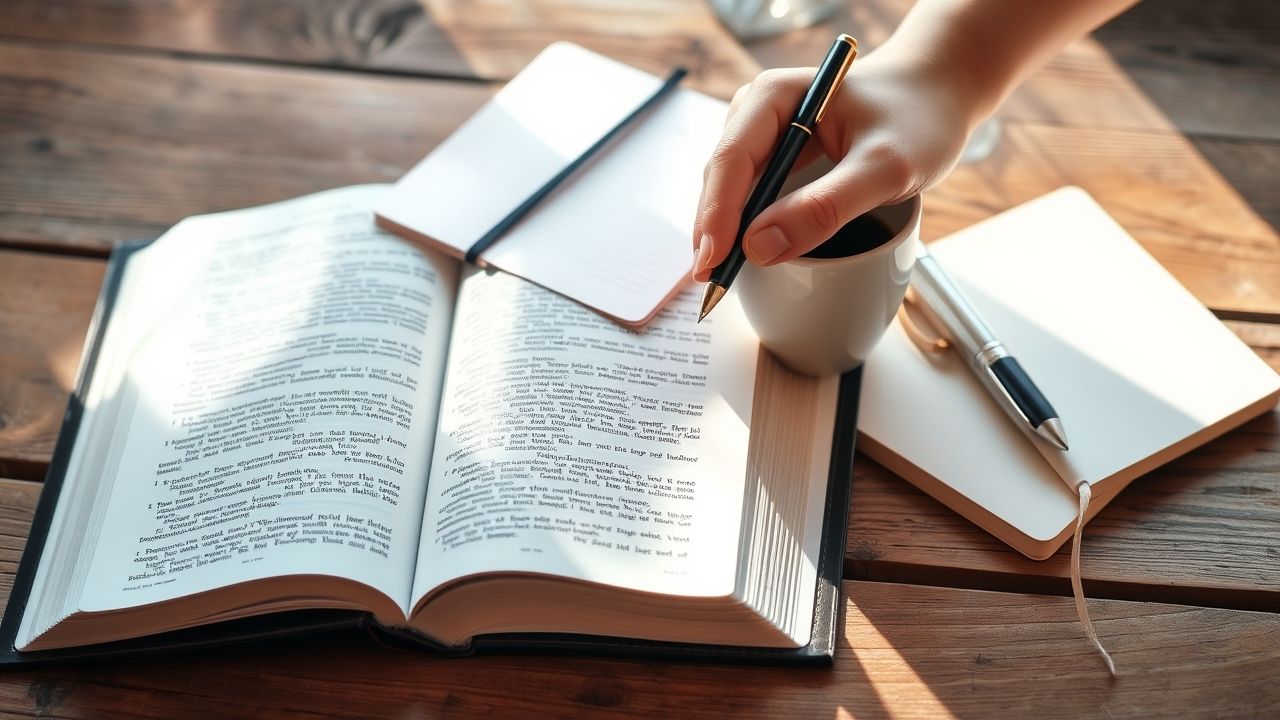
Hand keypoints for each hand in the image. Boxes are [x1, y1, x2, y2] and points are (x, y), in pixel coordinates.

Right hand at [691, 47, 977, 278]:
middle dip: (713, 231)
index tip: (711, 265)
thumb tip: (758, 248)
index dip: (715, 217)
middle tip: (713, 286)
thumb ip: (824, 207)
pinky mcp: (777, 152)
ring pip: (730, 188)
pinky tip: (743, 253)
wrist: (936, 97)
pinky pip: (749, 192)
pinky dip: (745, 225)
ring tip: (723, 275)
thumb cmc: (917, 119)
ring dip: (724, 231)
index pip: (731, 161)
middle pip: (721, 177)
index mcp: (775, 96)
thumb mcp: (883, 168)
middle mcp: (759, 110)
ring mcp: (764, 131)